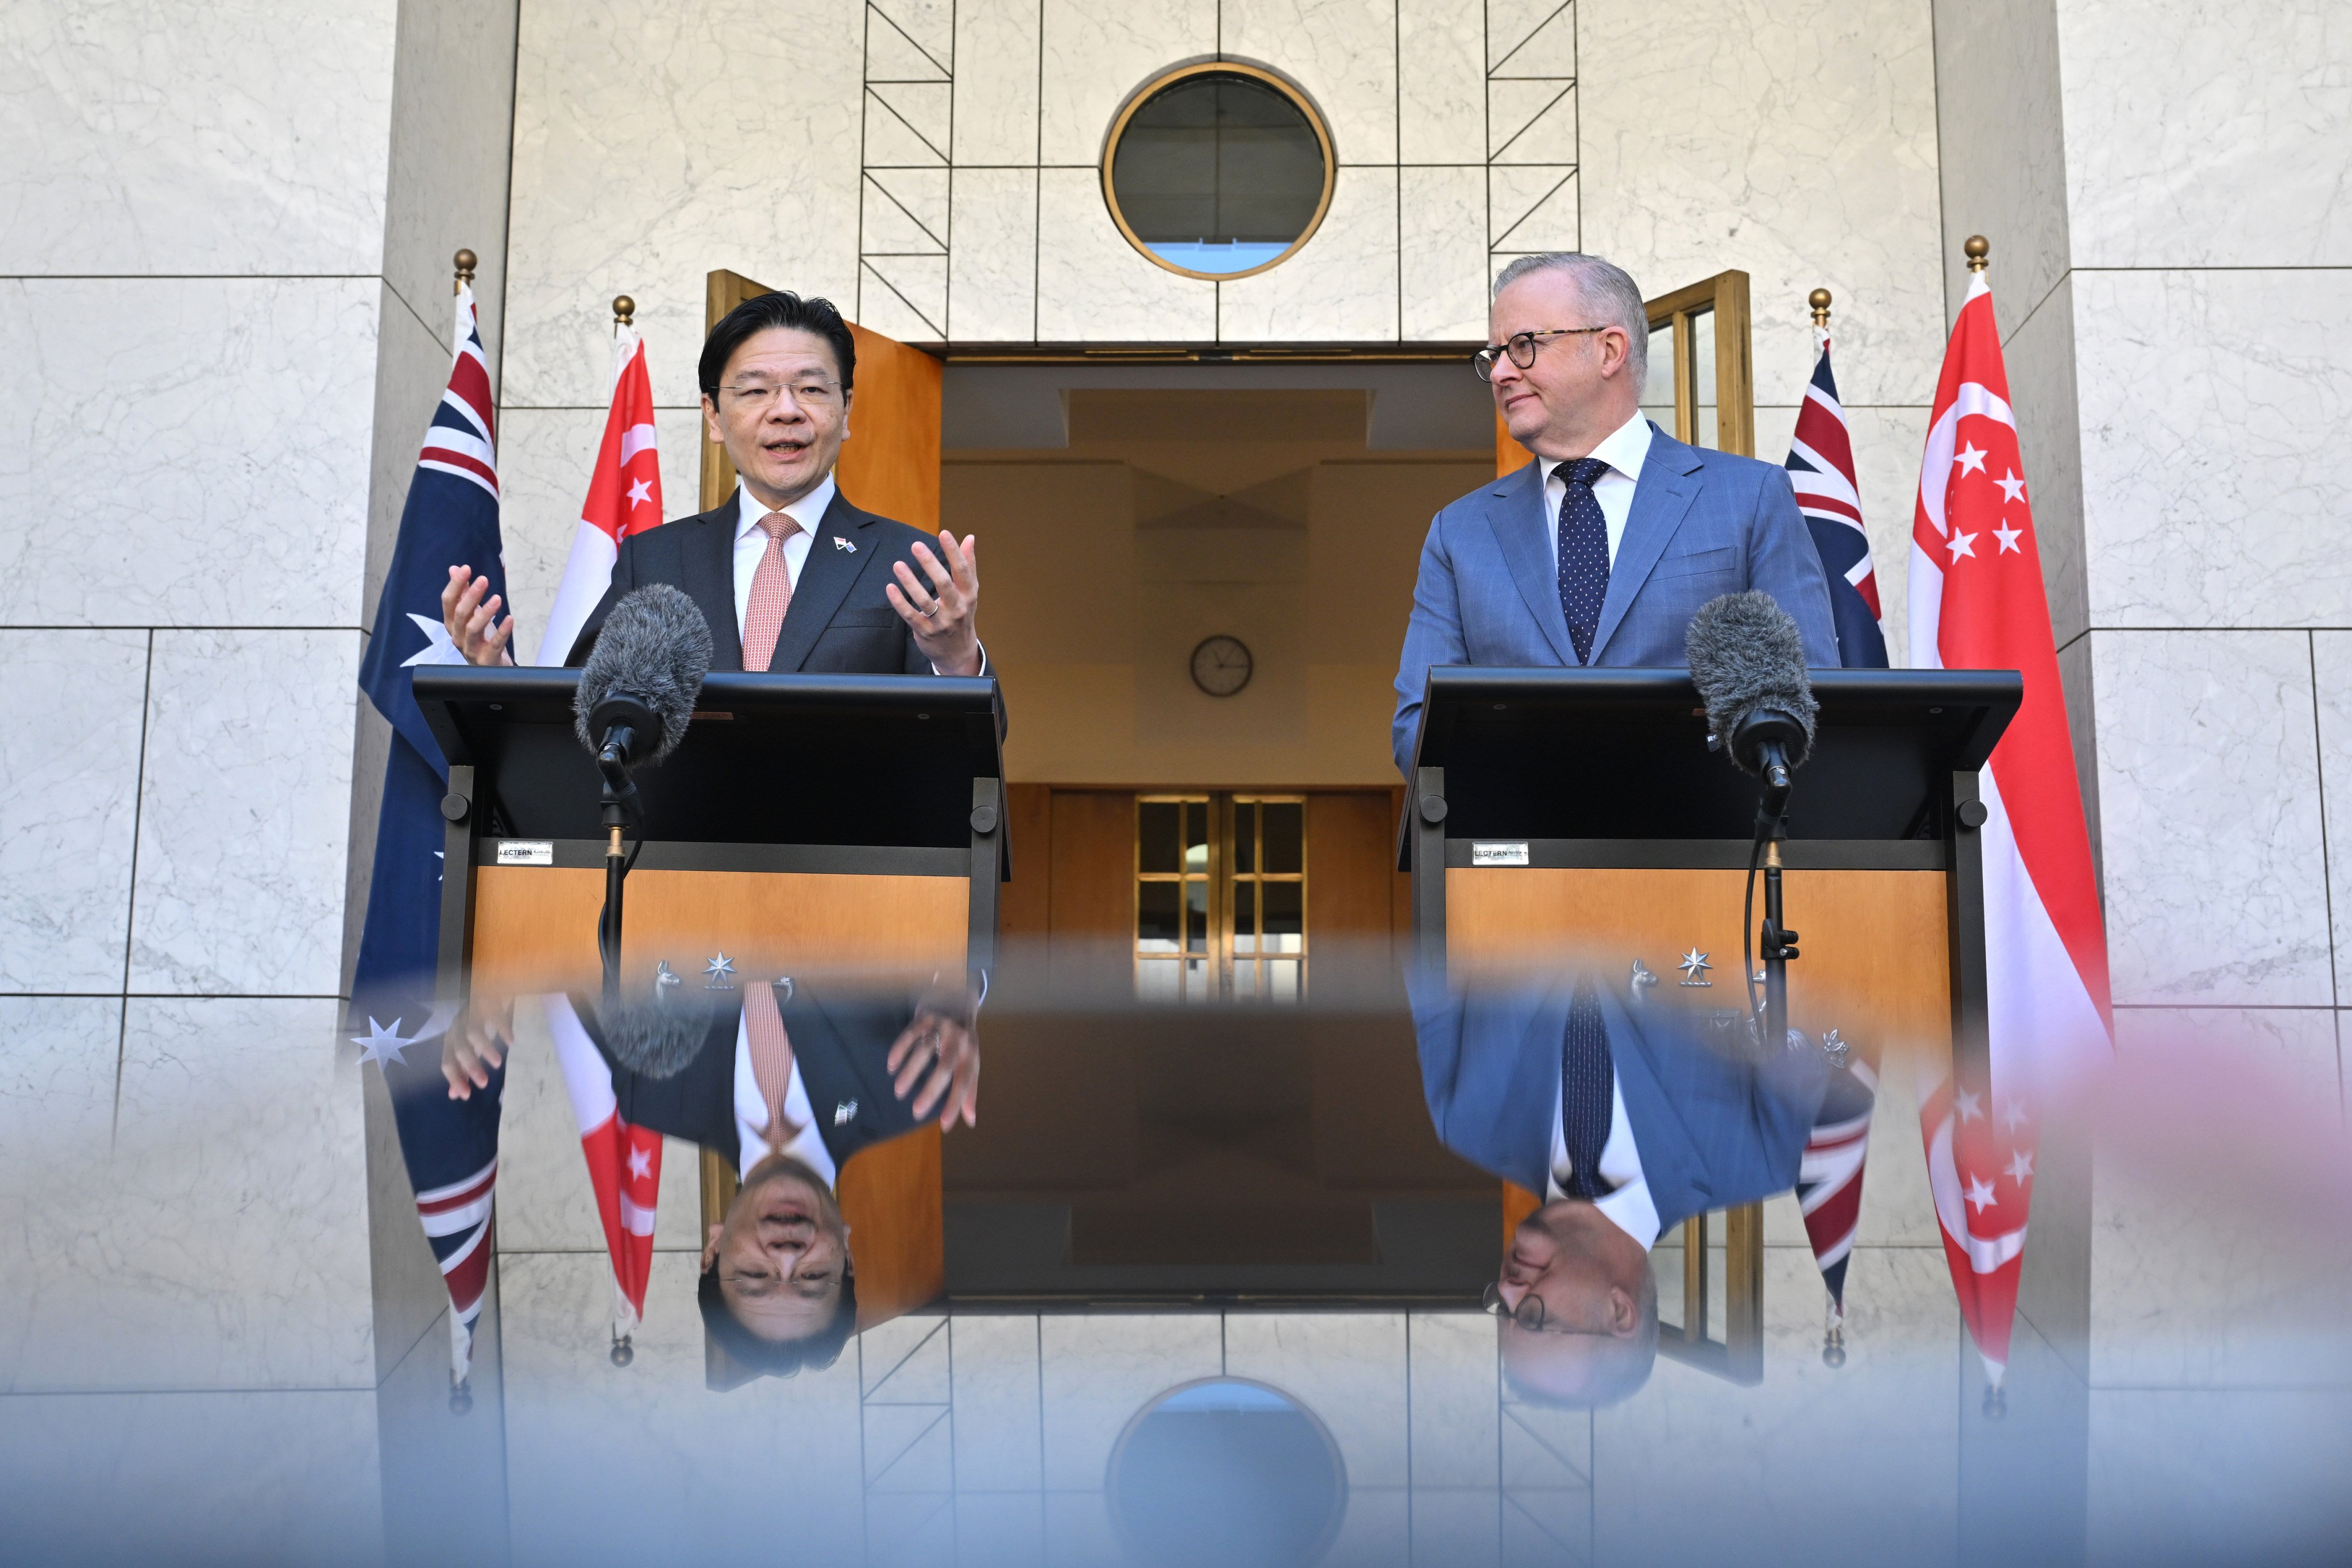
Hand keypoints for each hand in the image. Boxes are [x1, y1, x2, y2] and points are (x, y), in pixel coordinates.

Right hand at [441, 565, 516, 665]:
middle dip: (471, 596)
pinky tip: (510, 619)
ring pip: (473, 629)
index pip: (448, 602)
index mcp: (451, 623)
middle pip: (460, 614)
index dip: (455, 584)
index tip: (467, 568)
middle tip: (483, 579)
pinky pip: (494, 644)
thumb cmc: (480, 637)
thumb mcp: (471, 614)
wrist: (490, 667)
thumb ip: (462, 593)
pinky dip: (503, 631)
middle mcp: (457, 636)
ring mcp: (470, 649)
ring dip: (486, 612)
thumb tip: (455, 569)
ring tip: (497, 598)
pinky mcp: (486, 660)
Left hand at [441, 996, 513, 1098]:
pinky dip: (502, 1029)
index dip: (455, 1079)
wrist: (489, 987)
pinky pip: (494, 1015)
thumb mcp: (468, 1046)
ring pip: (472, 1032)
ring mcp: (472, 1012)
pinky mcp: (488, 1000)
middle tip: (484, 1084)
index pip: (447, 1061)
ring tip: (497, 1063)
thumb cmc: (478, 1021)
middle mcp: (458, 1026)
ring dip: (484, 1049)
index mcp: (452, 1038)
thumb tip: (454, 1095)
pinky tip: (511, 1041)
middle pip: (460, 1049)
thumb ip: (461, 1069)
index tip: (467, 1096)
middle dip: (471, 1068)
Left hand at [885, 532, 980, 676]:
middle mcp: (957, 608)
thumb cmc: (962, 615)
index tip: (943, 533)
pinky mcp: (925, 632)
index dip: (953, 551)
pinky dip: (899, 602)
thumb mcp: (969, 592)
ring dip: (910, 582)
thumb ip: (968, 565)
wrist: (958, 653)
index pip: (963, 570)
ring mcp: (941, 622)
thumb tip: (969, 538)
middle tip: (916, 545)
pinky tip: (890, 587)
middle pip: (944, 583)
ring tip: (898, 564)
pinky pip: (910, 615)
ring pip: (924, 600)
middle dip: (930, 564)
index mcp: (968, 595)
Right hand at [886, 1009, 978, 1129]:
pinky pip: (911, 1033)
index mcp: (971, 1054)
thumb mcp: (971, 1062)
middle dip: (930, 1091)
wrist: (958, 998)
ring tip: (899, 1092)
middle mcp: (959, 1040)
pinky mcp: (926, 1016)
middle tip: (916, 1112)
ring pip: (925, 1050)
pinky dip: (900, 1050)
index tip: (945, 1125)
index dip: (956, 1103)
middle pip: (945, 1068)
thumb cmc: (963, 1040)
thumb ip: (970, 1091)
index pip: (965, 1082)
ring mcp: (942, 1026)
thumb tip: (970, 1121)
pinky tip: (891, 1066)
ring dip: (910, 1072)